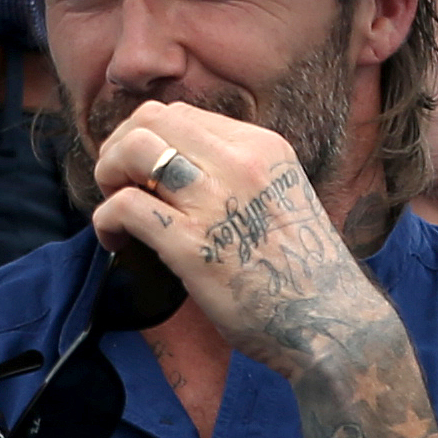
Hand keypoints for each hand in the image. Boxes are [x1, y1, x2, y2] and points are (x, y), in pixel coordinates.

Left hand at [88, 101, 394, 381]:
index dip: (147, 138)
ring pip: (133, 149)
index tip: (141, 172)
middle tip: (117, 185)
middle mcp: (241, 162)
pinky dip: (106, 220)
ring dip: (108, 174)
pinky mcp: (193, 246)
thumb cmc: (303, 271)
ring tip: (115, 206)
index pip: (180, 114)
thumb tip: (174, 167)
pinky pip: (126, 206)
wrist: (331, 323)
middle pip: (151, 119)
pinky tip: (116, 242)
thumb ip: (235, 173)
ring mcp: (216, 202)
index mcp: (263, 147)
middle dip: (119, 147)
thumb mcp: (279, 195)